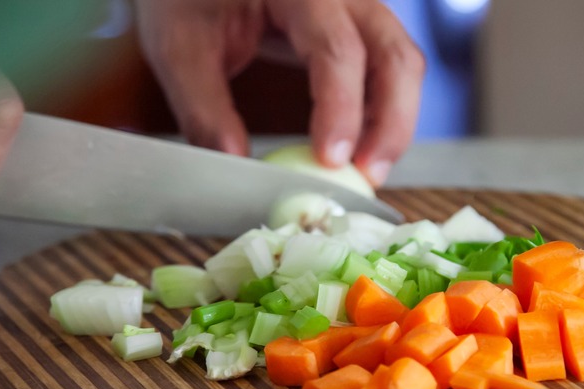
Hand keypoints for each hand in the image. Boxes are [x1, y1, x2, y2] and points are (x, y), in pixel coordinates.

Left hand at [135, 0, 423, 186]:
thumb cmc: (189, 0)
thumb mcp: (181, 49)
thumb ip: (204, 109)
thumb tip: (234, 166)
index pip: (337, 48)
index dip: (342, 109)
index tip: (332, 160)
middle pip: (395, 56)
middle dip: (390, 124)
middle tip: (367, 177)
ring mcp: (357, 8)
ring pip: (403, 63)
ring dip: (394, 122)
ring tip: (366, 170)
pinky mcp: (359, 27)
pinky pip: (389, 68)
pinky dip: (385, 111)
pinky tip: (362, 146)